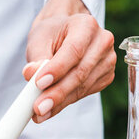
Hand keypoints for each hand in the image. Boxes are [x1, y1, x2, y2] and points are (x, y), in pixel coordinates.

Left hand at [24, 0, 116, 122]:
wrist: (65, 34)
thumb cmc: (52, 34)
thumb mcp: (40, 40)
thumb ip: (36, 58)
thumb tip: (31, 75)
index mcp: (87, 25)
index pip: (73, 50)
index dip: (57, 69)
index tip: (39, 83)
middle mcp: (102, 42)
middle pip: (80, 73)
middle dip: (57, 93)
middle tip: (38, 108)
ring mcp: (107, 61)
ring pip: (82, 87)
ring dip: (59, 102)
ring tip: (39, 113)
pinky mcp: (105, 77)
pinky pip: (84, 93)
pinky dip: (65, 102)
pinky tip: (51, 108)